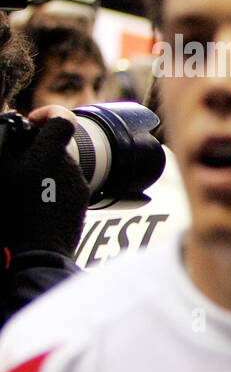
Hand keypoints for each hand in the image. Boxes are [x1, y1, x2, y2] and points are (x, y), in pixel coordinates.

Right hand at [0, 106, 89, 257]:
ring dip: (44, 170)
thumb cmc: (12, 216)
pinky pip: (66, 186)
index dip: (49, 115)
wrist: (36, 256)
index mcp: (49, 156)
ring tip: (23, 187)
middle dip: (38, 149)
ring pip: (62, 167)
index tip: (33, 123)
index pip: (63, 119)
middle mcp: (70, 168)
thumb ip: (11, 149)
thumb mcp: (3, 173)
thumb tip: (20, 133)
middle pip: (58, 146)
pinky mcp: (81, 204)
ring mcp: (78, 187)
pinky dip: (52, 187)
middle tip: (16, 163)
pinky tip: (35, 202)